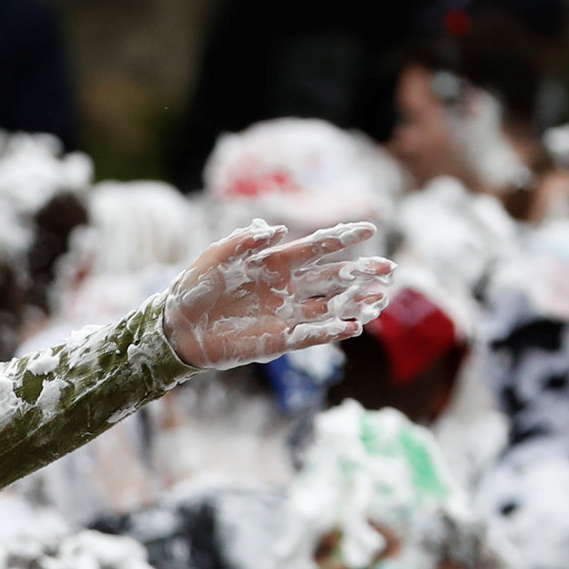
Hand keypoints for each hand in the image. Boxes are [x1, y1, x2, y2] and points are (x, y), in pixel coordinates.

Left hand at [160, 219, 393, 370]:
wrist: (178, 326)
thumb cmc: (196, 285)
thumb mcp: (216, 255)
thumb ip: (244, 240)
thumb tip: (277, 229)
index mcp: (275, 261)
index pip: (317, 246)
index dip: (342, 238)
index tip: (370, 229)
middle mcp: (286, 286)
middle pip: (333, 278)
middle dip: (361, 273)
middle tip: (389, 269)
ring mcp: (285, 313)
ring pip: (329, 306)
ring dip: (355, 303)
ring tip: (380, 299)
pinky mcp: (278, 339)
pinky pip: (312, 335)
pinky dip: (332, 332)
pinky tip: (354, 327)